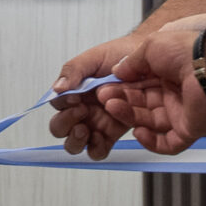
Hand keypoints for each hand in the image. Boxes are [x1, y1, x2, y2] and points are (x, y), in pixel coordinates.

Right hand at [48, 30, 149, 158]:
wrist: (147, 60)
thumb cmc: (120, 55)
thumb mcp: (94, 57)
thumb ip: (74, 70)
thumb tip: (57, 88)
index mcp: (75, 91)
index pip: (58, 104)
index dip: (63, 104)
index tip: (75, 96)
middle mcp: (82, 109)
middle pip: (60, 128)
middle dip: (65, 123)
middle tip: (81, 111)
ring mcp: (97, 123)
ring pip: (76, 143)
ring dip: (76, 140)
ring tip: (85, 129)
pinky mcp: (112, 134)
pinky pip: (98, 150)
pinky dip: (96, 148)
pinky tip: (101, 137)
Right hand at [101, 31, 205, 155]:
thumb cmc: (185, 50)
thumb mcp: (149, 48)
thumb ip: (131, 63)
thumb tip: (117, 72)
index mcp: (164, 76)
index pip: (137, 88)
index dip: (119, 90)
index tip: (103, 88)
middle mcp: (172, 94)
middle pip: (139, 107)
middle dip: (120, 103)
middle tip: (105, 98)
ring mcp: (180, 113)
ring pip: (148, 124)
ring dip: (128, 118)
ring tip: (113, 107)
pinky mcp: (188, 129)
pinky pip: (167, 144)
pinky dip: (151, 142)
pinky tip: (138, 132)